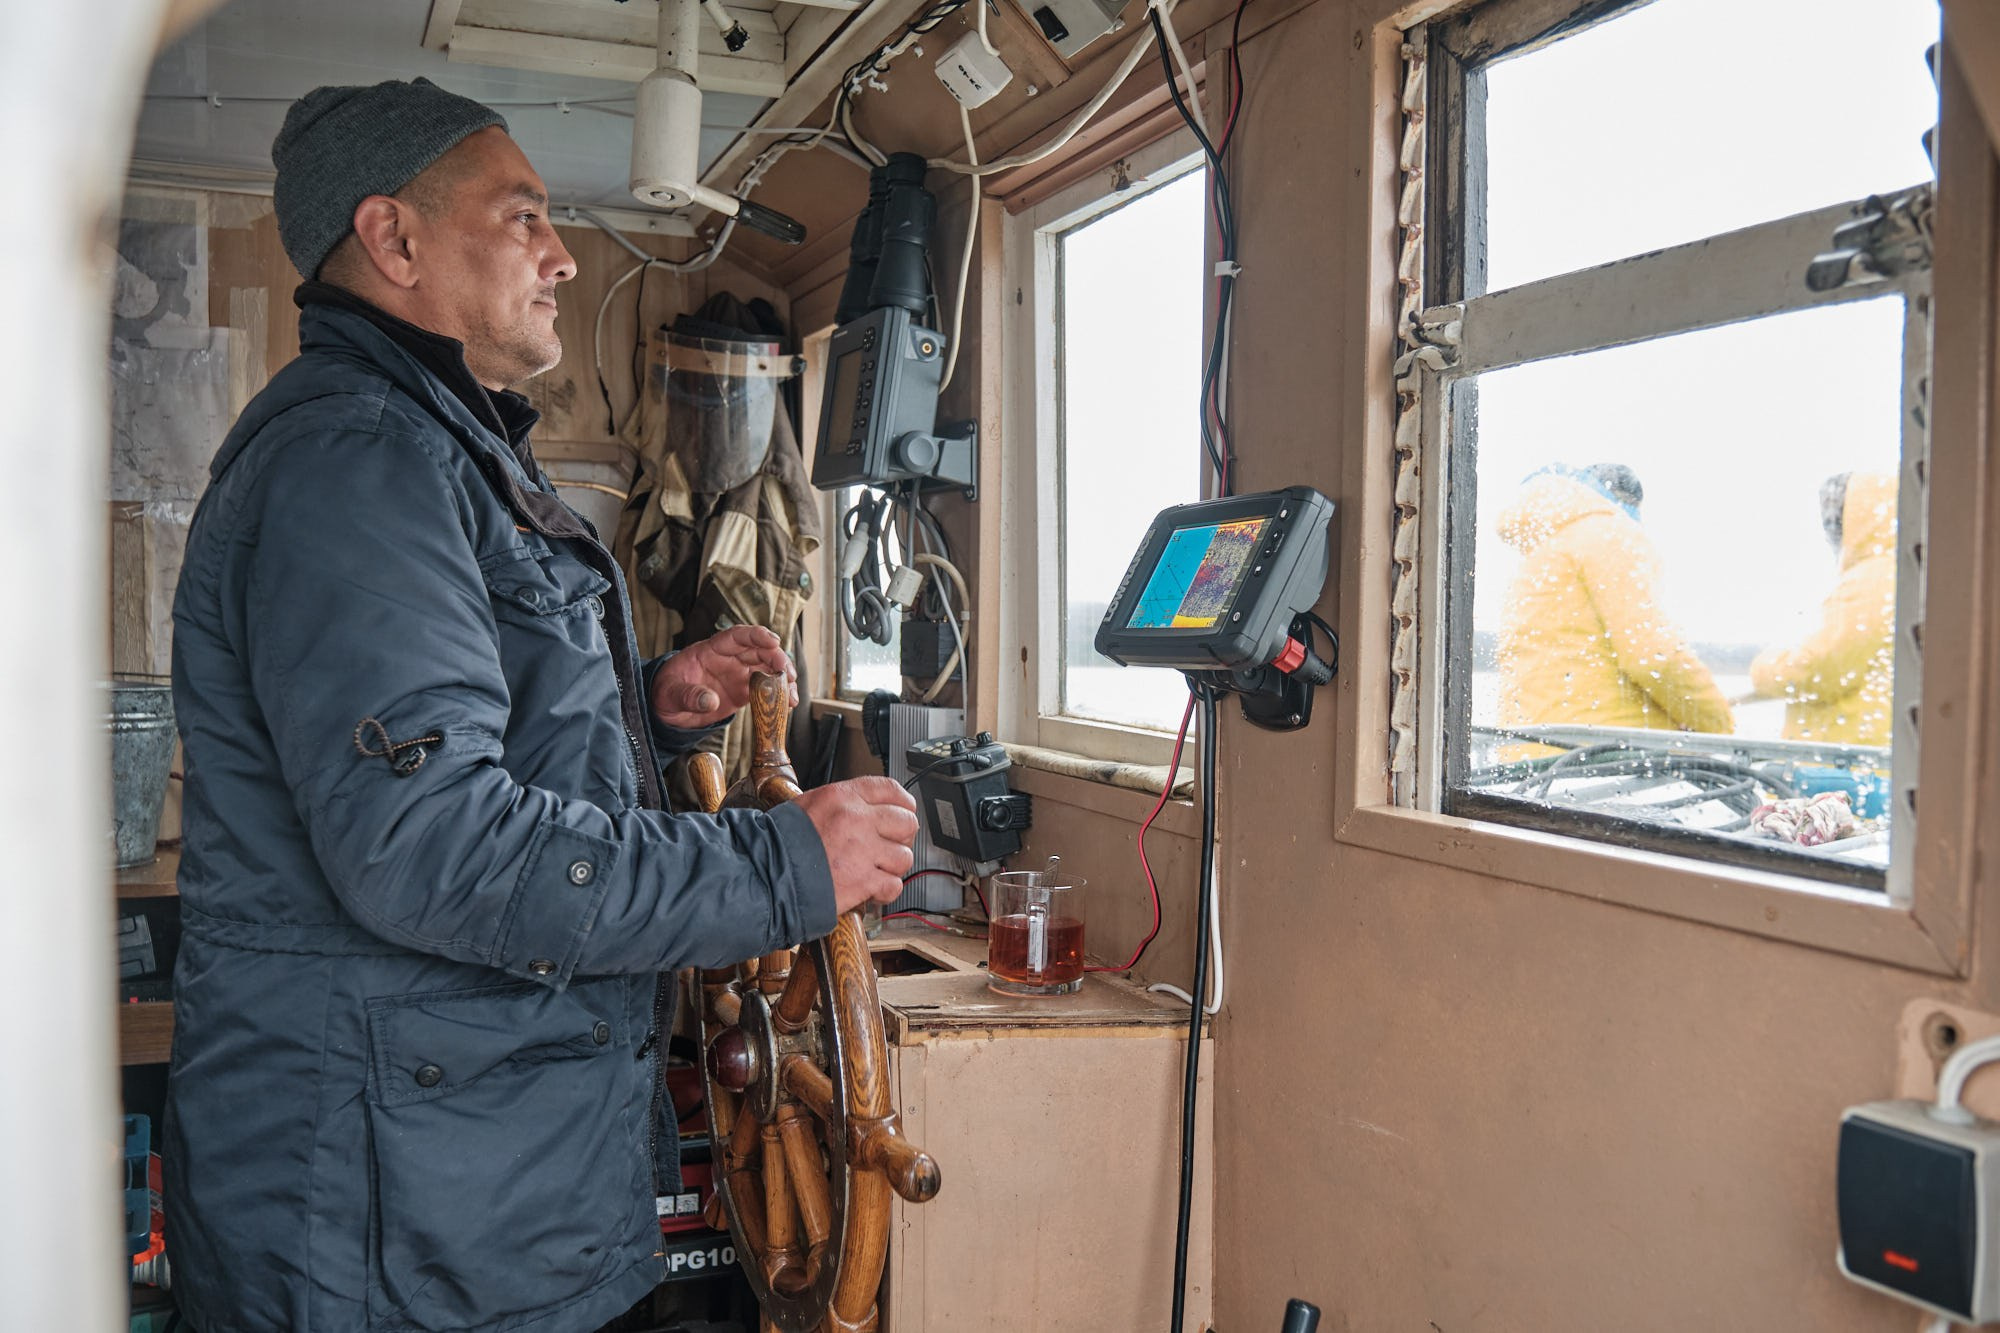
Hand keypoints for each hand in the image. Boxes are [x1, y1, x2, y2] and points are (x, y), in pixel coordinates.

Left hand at [650, 626, 796, 728]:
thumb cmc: (666, 693)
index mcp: (710, 650)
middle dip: (777, 659)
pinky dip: (779, 695)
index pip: (736, 636)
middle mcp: (728, 659)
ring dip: (783, 678)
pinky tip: (789, 703)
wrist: (668, 710)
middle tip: (787, 673)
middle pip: (758, 651)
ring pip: (767, 669)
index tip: (773, 640)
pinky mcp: (743, 692)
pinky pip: (765, 689)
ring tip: (792, 693)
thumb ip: (689, 695)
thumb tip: (709, 701)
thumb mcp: (670, 694)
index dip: (756, 636)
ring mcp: (738, 674)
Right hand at [791, 777, 918, 914]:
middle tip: (888, 845)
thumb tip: (866, 808)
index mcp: (843, 797)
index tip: (903, 812)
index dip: (903, 803)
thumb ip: (842, 804)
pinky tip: (872, 889)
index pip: (891, 789)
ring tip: (875, 869)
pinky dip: (885, 890)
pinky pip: (894, 885)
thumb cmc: (782, 843)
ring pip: (904, 856)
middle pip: (906, 822)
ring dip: (892, 866)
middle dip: (901, 836)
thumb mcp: (810, 805)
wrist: (768, 874)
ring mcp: (863, 851)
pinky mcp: (863, 881)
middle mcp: (857, 819)